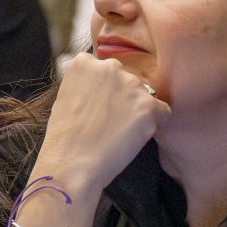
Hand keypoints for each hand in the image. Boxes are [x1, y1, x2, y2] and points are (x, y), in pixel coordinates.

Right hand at [34, 54, 168, 195]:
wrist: (70, 164)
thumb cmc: (64, 137)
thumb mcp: (65, 96)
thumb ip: (87, 84)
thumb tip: (105, 89)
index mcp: (85, 62)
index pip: (106, 69)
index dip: (105, 90)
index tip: (98, 106)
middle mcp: (110, 66)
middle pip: (128, 80)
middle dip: (123, 98)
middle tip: (109, 121)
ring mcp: (131, 84)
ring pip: (145, 96)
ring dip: (137, 112)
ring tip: (118, 132)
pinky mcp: (148, 105)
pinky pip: (162, 112)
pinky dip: (155, 125)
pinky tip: (135, 137)